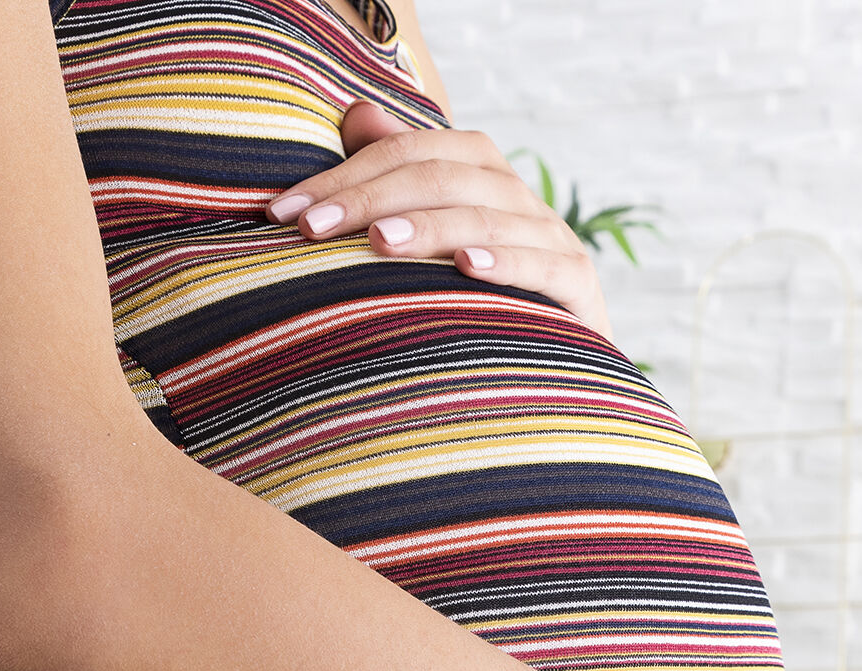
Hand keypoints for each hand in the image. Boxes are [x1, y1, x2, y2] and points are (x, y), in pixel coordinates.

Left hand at [265, 101, 613, 338]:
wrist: (555, 363)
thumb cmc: (480, 295)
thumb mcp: (434, 235)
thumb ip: (399, 177)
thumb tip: (356, 116)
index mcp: (480, 172)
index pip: (408, 154)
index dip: (344, 176)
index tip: (285, 212)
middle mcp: (517, 195)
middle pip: (442, 176)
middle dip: (371, 198)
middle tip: (313, 229)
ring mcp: (551, 236)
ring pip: (487, 215)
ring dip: (430, 226)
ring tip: (379, 242)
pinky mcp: (576, 281)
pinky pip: (542, 264)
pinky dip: (506, 261)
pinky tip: (467, 267)